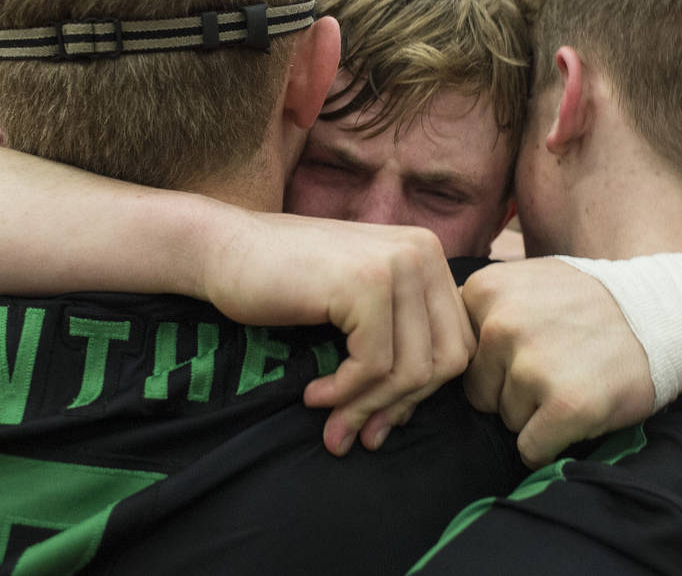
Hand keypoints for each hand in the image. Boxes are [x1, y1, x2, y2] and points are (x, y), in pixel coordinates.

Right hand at [200, 211, 475, 455]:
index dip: (421, 393)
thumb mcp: (356, 310)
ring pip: (412, 370)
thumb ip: (394, 344)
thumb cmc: (284, 284)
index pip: (457, 343)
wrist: (224, 249)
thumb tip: (406, 416)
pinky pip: (374, 366)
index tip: (377, 419)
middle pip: (446, 360)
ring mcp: (398, 264)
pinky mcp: (366, 283)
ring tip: (332, 423)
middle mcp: (423, 252)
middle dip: (399, 406)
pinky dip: (345, 393)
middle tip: (357, 432)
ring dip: (367, 408)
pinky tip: (314, 394)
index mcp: (429, 256)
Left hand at [461, 258, 654, 468]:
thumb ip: (478, 305)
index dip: (490, 363)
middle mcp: (500, 325)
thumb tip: (423, 337)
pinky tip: (580, 411)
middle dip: (510, 390)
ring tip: (574, 377)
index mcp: (483, 291)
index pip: (457, 356)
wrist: (666, 314)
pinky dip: (553, 443)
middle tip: (557, 364)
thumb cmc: (589, 302)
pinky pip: (531, 449)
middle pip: (478, 391)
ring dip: (537, 414)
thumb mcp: (525, 279)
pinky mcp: (565, 405)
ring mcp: (531, 365)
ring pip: (507, 420)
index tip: (526, 350)